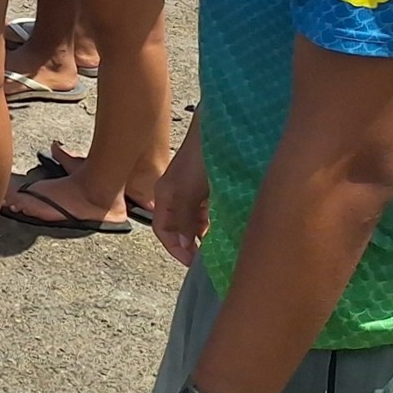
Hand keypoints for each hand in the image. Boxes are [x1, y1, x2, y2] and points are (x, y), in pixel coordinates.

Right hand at [152, 133, 210, 267]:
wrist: (223, 128)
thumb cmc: (202, 156)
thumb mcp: (190, 191)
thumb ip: (185, 218)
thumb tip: (184, 247)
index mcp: (166, 195)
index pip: (163, 230)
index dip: (175, 249)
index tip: (194, 264)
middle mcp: (177, 195)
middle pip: (180, 228)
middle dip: (192, 245)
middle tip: (210, 260)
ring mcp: (193, 191)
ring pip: (195, 221)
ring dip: (205, 235)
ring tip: (222, 247)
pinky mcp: (208, 187)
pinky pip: (209, 212)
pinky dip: (216, 223)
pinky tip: (229, 228)